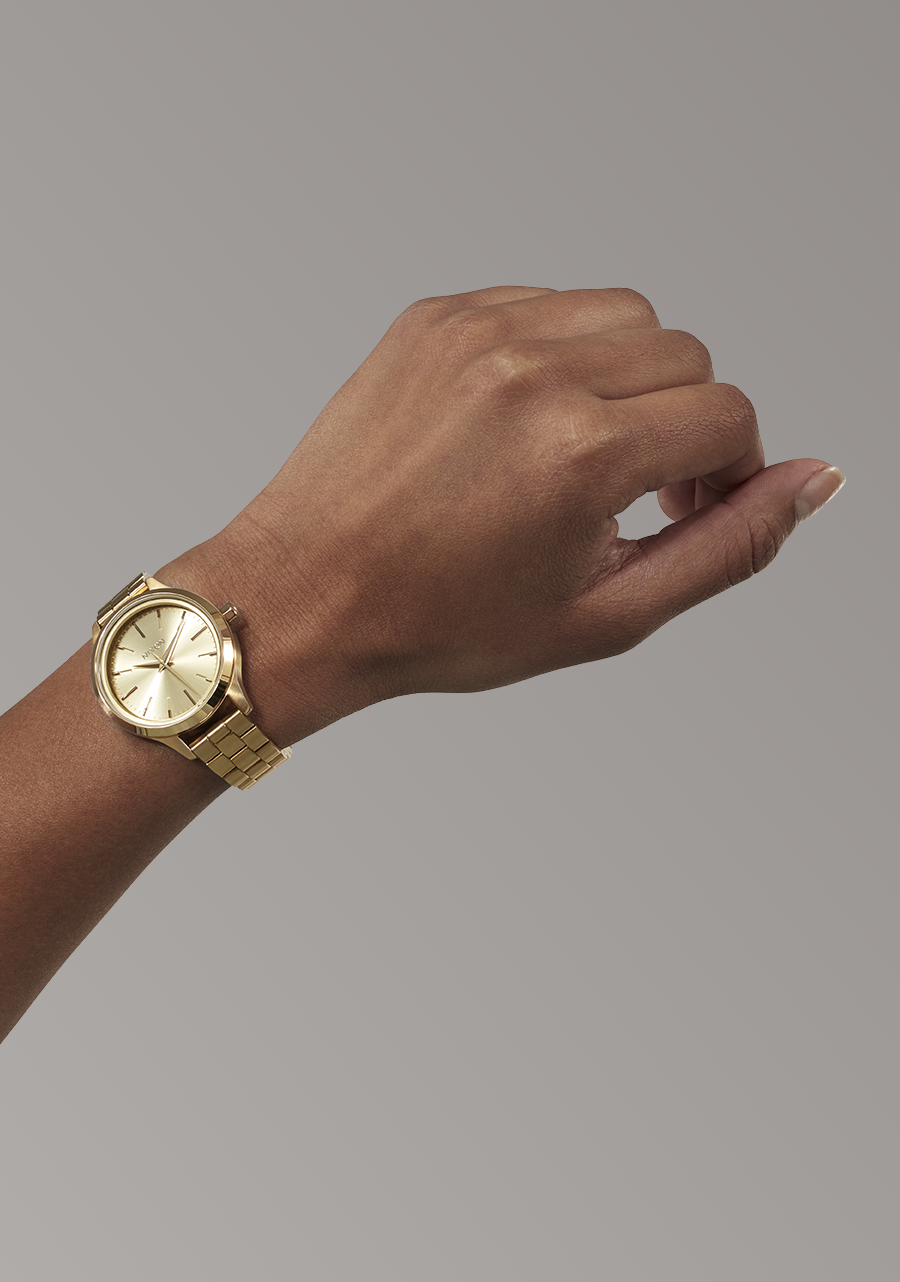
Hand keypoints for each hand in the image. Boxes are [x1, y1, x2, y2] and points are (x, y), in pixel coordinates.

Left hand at [165, 286, 842, 743]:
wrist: (307, 593)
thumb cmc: (446, 622)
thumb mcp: (605, 614)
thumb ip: (727, 546)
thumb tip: (813, 480)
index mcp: (583, 452)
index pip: (729, 415)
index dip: (727, 471)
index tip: (686, 508)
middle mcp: (535, 370)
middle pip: (687, 354)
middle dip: (682, 424)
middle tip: (632, 491)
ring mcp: (477, 329)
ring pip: (624, 315)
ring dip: (628, 379)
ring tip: (576, 454)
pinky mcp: (435, 313)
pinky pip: (546, 302)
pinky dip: (560, 353)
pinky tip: (520, 425)